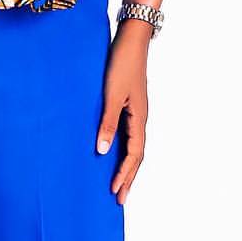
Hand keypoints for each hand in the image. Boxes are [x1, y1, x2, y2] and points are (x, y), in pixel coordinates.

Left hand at [96, 20, 150, 203]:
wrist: (130, 41)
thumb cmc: (122, 65)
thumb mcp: (111, 96)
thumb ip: (107, 123)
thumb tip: (102, 151)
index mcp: (138, 119)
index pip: (134, 155)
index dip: (124, 175)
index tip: (114, 192)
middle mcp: (139, 119)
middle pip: (136, 156)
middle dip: (128, 178)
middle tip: (119, 199)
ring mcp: (134, 113)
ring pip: (132, 147)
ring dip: (125, 166)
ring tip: (116, 183)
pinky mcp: (127, 105)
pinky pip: (126, 135)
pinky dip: (120, 150)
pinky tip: (110, 153)